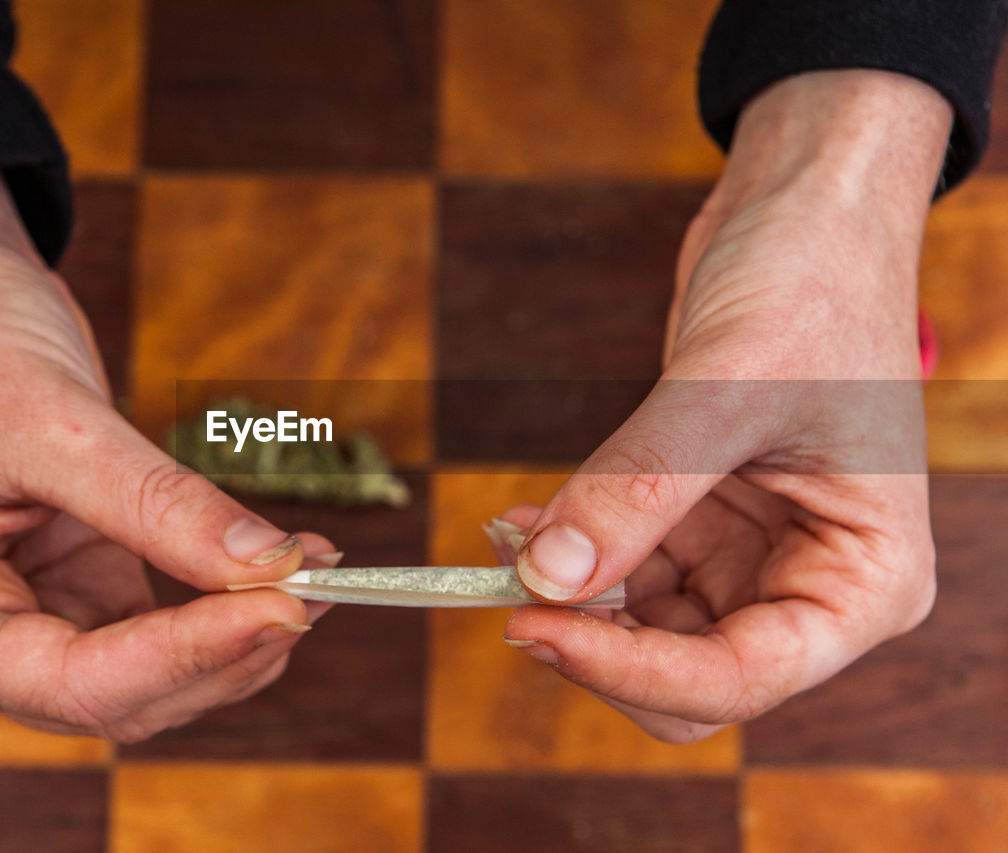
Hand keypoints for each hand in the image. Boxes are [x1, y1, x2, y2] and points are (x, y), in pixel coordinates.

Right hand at [0, 169, 331, 740]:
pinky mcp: (79, 586)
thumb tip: (274, 566)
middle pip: (118, 697)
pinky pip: (161, 627)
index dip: (186, 655)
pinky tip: (281, 568)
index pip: (71, 684)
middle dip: (221, 652)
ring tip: (314, 576)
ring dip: (234, 638)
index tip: (284, 604)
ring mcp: (29, 618)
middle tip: (314, 590)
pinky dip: (223, 605)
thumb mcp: (54, 422)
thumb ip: (160, 505)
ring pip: (151, 677)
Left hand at [501, 71, 951, 741]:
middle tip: (511, 592)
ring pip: (644, 629)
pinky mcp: (700, 519)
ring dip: (570, 597)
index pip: (743, 678)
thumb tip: (547, 577)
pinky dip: (571, 554)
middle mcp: (811, 582)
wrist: (805, 211)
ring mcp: (751, 553)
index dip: (631, 669)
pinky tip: (524, 521)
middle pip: (689, 673)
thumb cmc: (815, 280)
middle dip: (598, 643)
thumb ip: (640, 486)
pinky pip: (624, 568)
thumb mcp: (729, 385)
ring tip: (507, 541)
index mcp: (865, 579)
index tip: (531, 624)